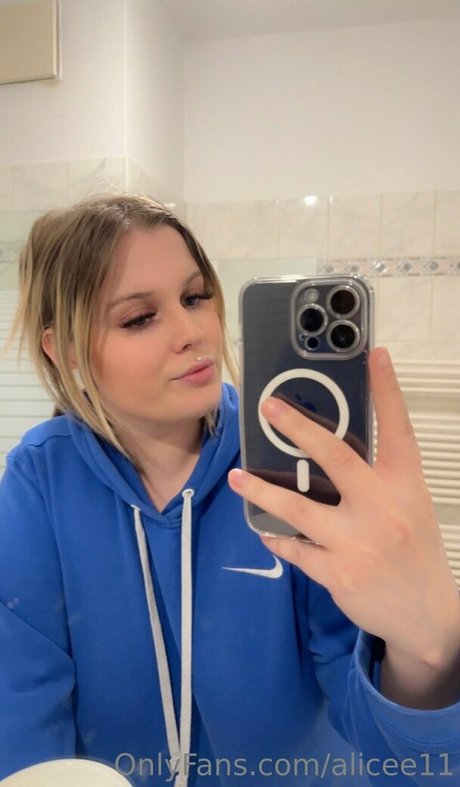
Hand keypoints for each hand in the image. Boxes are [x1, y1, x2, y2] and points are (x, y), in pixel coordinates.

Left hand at [229, 348, 459, 699]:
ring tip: (237, 478)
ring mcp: (358, 542)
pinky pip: (294, 549)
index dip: (387, 390)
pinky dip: (277, 538)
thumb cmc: (415, 549)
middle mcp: (382, 508)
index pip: (397, 429)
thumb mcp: (407, 504)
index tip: (376, 354)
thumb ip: (376, 477)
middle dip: (299, 428)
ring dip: (261, 490)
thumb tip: (327, 450)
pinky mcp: (337, 573)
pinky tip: (265, 530)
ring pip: (298, 507)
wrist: (427, 614)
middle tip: (268, 408)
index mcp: (404, 486)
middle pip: (336, 458)